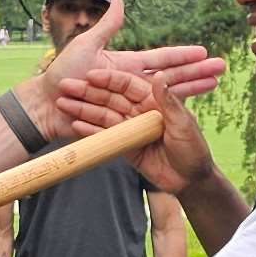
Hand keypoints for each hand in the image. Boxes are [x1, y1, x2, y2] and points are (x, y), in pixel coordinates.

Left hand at [25, 0, 225, 138]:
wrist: (46, 105)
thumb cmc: (62, 74)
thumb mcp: (86, 46)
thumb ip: (106, 26)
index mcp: (127, 66)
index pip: (162, 59)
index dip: (183, 55)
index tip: (204, 51)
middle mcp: (134, 84)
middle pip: (173, 77)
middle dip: (198, 71)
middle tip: (222, 67)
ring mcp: (132, 103)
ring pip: (170, 97)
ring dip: (193, 91)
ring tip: (215, 86)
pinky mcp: (127, 120)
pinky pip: (154, 116)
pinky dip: (174, 113)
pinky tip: (193, 109)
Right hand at [53, 66, 222, 195]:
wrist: (190, 181)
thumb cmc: (193, 149)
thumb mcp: (183, 124)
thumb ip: (169, 102)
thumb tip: (159, 75)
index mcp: (153, 100)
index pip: (127, 84)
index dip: (109, 79)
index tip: (90, 75)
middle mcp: (139, 111)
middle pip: (109, 98)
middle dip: (87, 92)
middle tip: (65, 86)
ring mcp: (129, 128)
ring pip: (103, 115)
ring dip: (83, 109)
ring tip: (62, 103)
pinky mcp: (124, 146)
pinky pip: (104, 136)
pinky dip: (90, 131)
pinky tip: (74, 126)